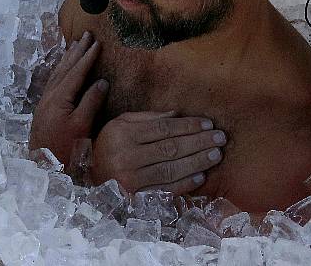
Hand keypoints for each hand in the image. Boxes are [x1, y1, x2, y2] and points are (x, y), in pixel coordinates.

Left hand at [29, 31, 106, 163]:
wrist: (43, 166)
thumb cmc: (64, 149)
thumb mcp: (82, 126)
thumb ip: (91, 102)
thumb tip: (102, 81)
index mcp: (60, 97)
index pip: (76, 72)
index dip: (88, 57)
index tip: (97, 43)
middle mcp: (50, 95)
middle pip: (65, 68)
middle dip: (77, 51)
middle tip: (86, 35)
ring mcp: (45, 102)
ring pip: (57, 73)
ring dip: (67, 58)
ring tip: (74, 46)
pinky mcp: (44, 109)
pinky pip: (53, 81)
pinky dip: (60, 70)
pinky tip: (62, 70)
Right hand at [92, 111, 225, 194]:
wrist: (90, 178)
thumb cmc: (109, 145)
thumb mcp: (120, 124)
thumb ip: (147, 117)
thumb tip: (177, 114)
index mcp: (123, 134)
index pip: (164, 128)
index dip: (188, 126)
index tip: (208, 123)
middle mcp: (127, 157)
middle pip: (171, 148)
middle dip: (199, 142)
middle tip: (220, 138)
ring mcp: (132, 179)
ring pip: (172, 169)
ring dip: (198, 162)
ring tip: (216, 154)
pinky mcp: (137, 197)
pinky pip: (166, 190)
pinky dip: (185, 184)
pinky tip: (201, 176)